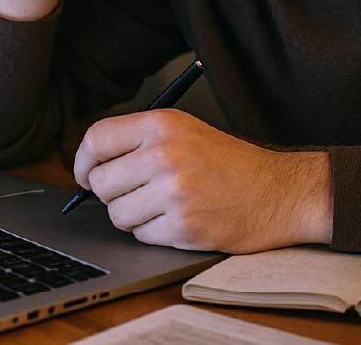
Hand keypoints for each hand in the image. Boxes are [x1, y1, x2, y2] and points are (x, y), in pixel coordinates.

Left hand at [72, 109, 332, 252]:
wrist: (278, 192)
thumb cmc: (230, 164)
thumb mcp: (186, 132)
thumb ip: (139, 141)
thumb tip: (89, 166)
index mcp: (163, 124)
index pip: (96, 139)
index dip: (82, 162)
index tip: (84, 175)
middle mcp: (164, 154)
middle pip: (101, 182)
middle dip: (114, 193)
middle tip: (141, 192)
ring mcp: (173, 191)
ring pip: (116, 213)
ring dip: (134, 216)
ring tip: (165, 205)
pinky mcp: (181, 225)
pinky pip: (141, 235)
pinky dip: (155, 233)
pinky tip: (181, 219)